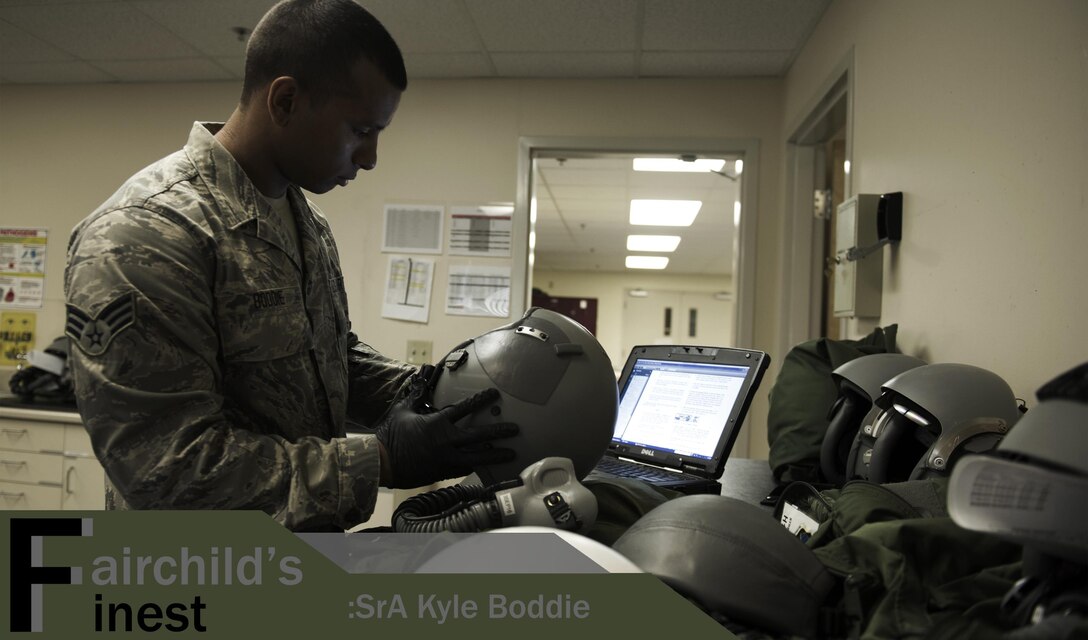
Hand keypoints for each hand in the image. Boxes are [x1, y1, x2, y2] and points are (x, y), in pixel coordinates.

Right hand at [375, 386, 517, 488]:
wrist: (382, 463)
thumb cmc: (390, 435)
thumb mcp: (403, 411)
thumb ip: (416, 397)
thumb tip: (421, 384)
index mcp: (437, 423)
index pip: (464, 408)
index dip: (481, 400)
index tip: (494, 394)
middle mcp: (446, 441)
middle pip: (479, 435)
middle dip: (499, 431)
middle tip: (514, 429)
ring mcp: (446, 458)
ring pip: (477, 456)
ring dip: (496, 454)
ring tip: (511, 454)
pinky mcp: (443, 472)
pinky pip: (465, 468)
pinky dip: (478, 466)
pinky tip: (488, 465)